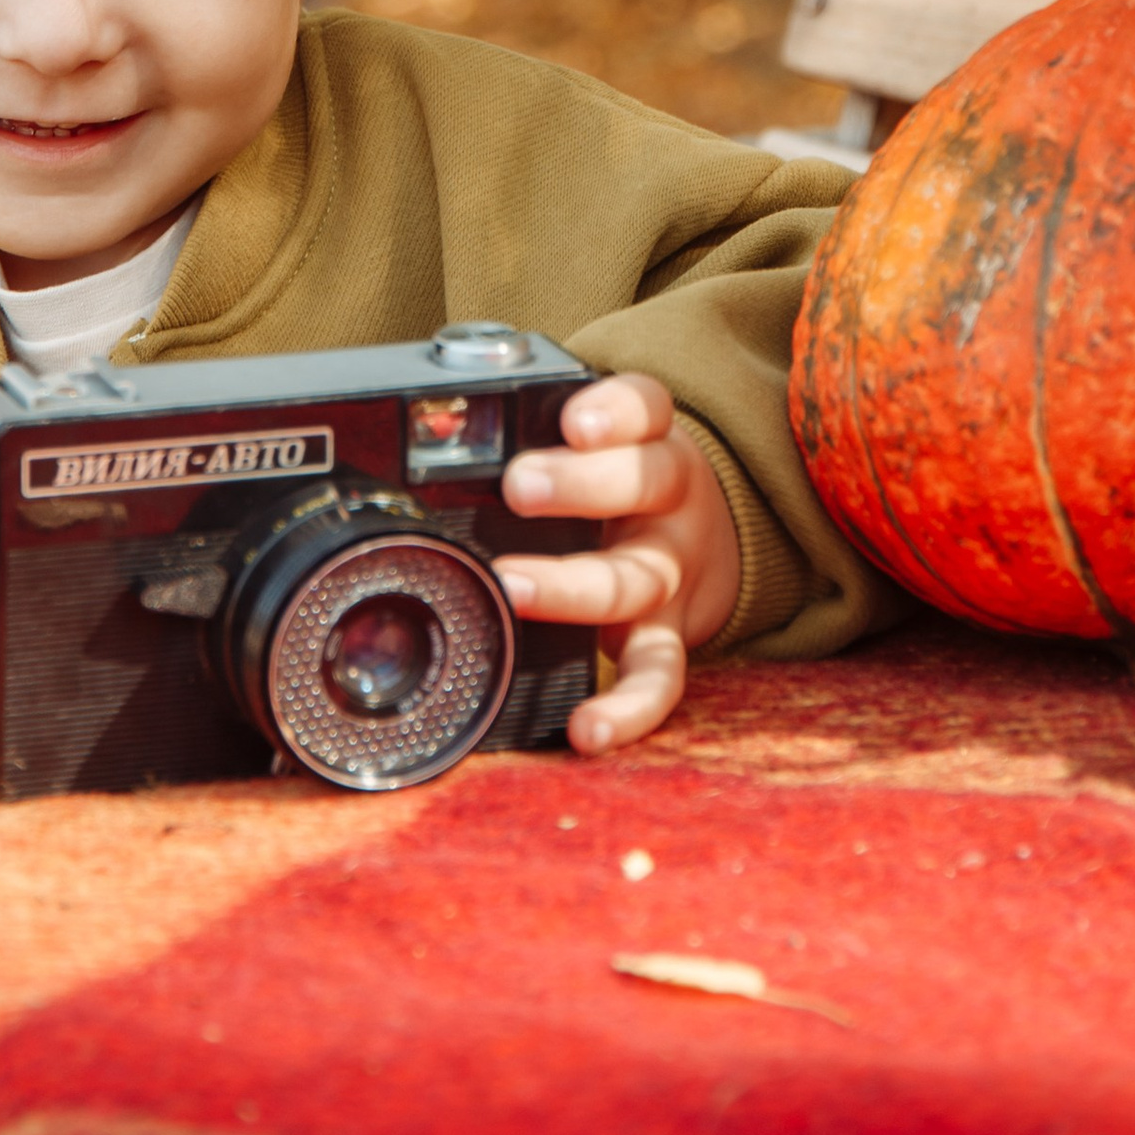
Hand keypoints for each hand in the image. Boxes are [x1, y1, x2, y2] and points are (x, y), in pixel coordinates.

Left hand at [494, 371, 739, 754]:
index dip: (613, 411)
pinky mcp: (668, 639)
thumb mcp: (597, 435)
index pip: (643, 406)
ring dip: (573, 587)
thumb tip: (430, 418)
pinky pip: (657, 678)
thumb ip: (532, 424)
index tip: (574, 422)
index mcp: (648, 437)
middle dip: (579, 486)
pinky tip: (588, 728)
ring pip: (635, 578)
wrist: (704, 533)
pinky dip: (628, 708)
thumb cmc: (618, 473)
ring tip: (514, 588)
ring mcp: (669, 573)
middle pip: (642, 482)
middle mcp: (667, 500)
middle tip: (518, 485)